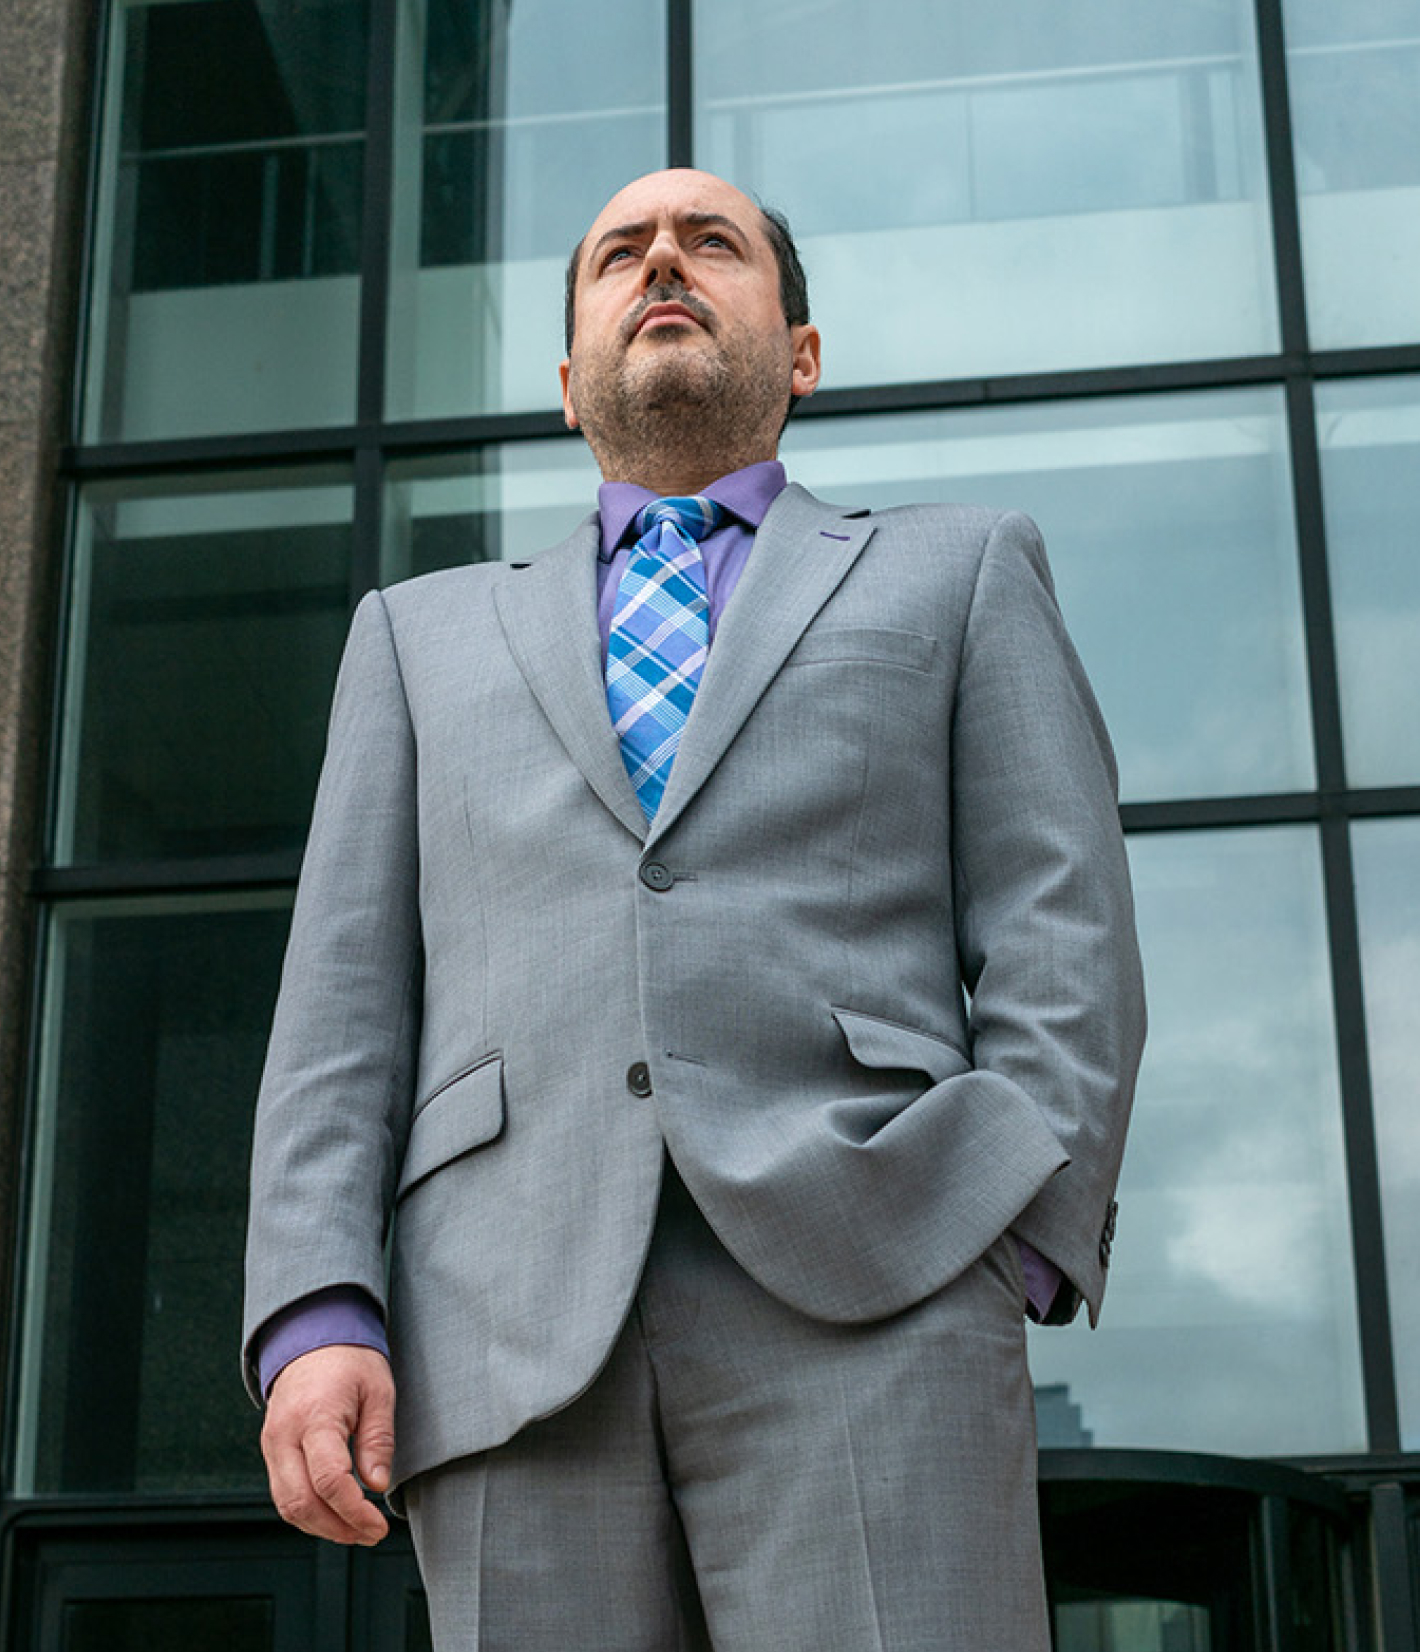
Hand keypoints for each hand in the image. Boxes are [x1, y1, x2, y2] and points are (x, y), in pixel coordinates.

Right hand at [261, 1344, 395, 1544]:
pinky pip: (283, 1492)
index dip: (354, 1512)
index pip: (328, 1480)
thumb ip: (378, 1440)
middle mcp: (285, 1434)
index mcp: (315, 1416)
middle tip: (370, 1534)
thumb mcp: (378, 1390)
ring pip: (286, 1505)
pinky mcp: (270, 1450)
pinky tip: (334, 1513)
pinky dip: (307, 1511)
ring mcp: (272, 1444)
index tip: (378, 1526)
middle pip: (301, 1502)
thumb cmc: (349, 1360)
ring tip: (356, 1529)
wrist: (311, 1336)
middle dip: (337, 1529)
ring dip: (321, 1526)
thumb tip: (377, 1485)